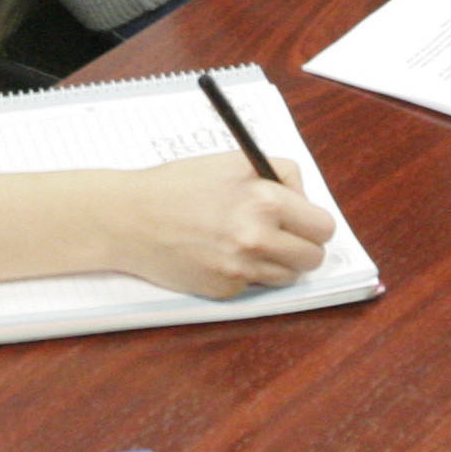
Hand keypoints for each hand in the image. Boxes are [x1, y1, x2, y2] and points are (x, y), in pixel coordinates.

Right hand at [101, 150, 332, 298]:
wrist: (128, 218)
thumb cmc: (176, 185)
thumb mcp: (230, 161)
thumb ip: (276, 176)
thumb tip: (304, 200)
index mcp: (264, 199)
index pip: (323, 226)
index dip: (313, 223)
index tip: (302, 221)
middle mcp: (257, 237)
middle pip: (314, 257)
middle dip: (302, 246)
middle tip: (283, 236)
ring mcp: (241, 268)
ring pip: (288, 276)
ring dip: (277, 263)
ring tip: (247, 243)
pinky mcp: (225, 290)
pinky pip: (254, 285)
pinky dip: (245, 273)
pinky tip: (219, 254)